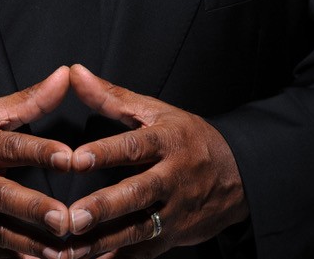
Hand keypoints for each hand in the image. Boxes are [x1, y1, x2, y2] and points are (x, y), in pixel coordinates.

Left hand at [65, 64, 247, 256]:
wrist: (241, 175)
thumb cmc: (187, 137)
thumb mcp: (155, 111)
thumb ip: (111, 96)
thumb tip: (73, 71)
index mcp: (168, 142)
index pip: (134, 147)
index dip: (105, 153)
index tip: (76, 159)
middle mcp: (174, 179)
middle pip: (138, 194)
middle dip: (104, 207)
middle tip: (72, 217)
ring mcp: (177, 211)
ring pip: (140, 229)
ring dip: (105, 242)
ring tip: (72, 248)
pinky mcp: (177, 236)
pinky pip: (147, 251)